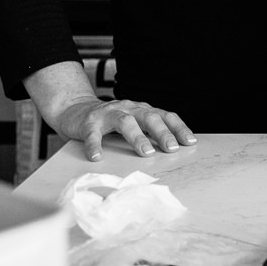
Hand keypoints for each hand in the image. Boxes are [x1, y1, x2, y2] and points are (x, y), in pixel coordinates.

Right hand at [51, 96, 196, 161]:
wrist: (76, 110)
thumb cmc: (111, 121)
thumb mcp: (134, 122)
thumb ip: (149, 131)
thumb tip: (174, 149)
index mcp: (142, 110)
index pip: (165, 116)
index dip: (179, 128)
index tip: (190, 142)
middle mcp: (128, 108)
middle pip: (149, 117)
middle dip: (162, 133)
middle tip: (172, 148)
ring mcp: (108, 114)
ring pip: (126, 122)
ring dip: (137, 137)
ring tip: (146, 153)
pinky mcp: (89, 122)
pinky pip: (93, 134)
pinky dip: (95, 145)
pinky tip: (97, 157)